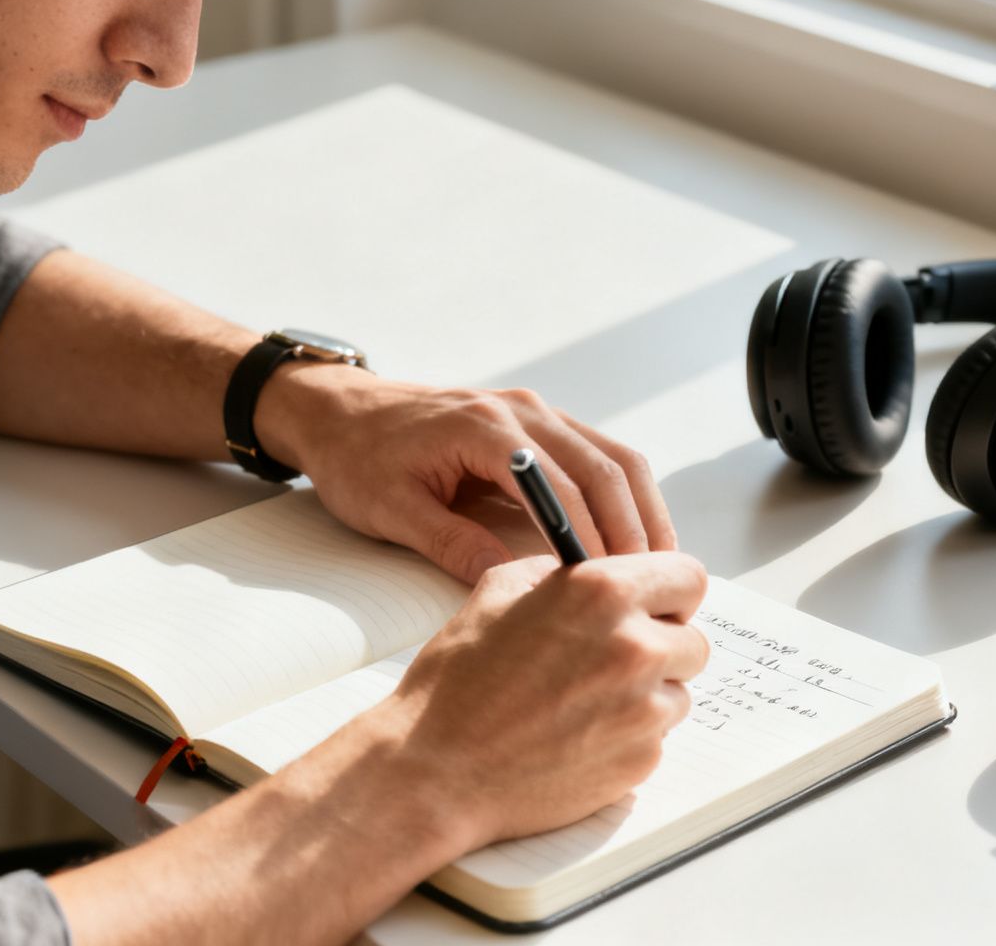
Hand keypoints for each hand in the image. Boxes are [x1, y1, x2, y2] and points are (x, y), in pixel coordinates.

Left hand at [257, 363, 678, 582]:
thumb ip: (452, 544)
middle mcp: (520, 410)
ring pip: (612, 455)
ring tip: (658, 566)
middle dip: (636, 527)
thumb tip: (514, 585)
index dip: (595, 539)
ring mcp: (533, 411)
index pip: (564, 486)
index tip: (614, 586)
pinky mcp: (535, 422)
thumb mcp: (391, 510)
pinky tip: (631, 535)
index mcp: (485, 428)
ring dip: (640, 509)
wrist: (337, 411)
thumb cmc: (356, 458)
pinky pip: (596, 453)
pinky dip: (622, 493)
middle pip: (605, 466)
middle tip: (656, 584)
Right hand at [374, 551, 711, 848]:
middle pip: (693, 640)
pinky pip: (657, 738)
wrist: (438, 770)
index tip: (652, 605)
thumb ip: (560, 572)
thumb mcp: (498, 591)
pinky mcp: (641, 761)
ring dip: (647, 695)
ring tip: (583, 702)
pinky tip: (577, 736)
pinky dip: (628, 737)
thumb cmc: (458, 680)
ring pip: (678, 692)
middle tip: (611, 658)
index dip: (668, 592)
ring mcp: (644, 711)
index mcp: (603, 593)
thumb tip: (591, 569)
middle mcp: (635, 647)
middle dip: (659, 645)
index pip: (688, 576)